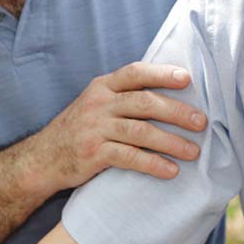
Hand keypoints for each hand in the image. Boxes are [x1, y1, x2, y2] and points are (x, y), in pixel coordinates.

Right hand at [23, 62, 206, 194]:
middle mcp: (99, 103)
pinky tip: (171, 171)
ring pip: (141, 131)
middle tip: (202, 122)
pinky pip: (129, 157)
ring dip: (172, 142)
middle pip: (145, 102)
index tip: (187, 78)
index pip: (136, 72)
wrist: (42, 159)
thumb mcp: (97, 103)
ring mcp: (95, 128)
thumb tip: (172, 93)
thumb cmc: (80, 129)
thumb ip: (125, 96)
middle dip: (177, 112)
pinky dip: (153, 164)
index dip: (162, 73)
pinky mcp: (93, 154)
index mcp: (103, 86)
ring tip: (194, 152)